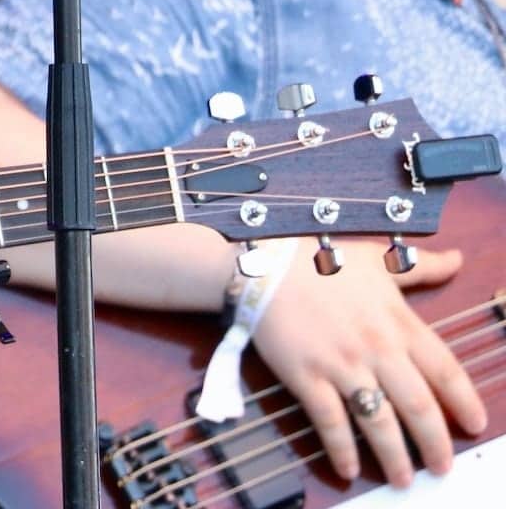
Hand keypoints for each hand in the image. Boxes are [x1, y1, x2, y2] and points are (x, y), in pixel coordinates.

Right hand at [253, 239, 486, 486]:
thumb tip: (457, 259)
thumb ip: (420, 266)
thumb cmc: (319, 260)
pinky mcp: (305, 376)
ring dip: (394, 456)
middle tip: (442, 467)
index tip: (475, 425)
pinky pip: (329, 421)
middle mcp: (376, 348)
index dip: (464, 401)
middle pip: (418, 405)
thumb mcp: (375, 258)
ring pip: (378, 420)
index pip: (444, 369)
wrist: (261, 265)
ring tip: (403, 479)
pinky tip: (349, 468)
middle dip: (434, 443)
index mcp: (397, 321)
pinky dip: (341, 448)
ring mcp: (340, 365)